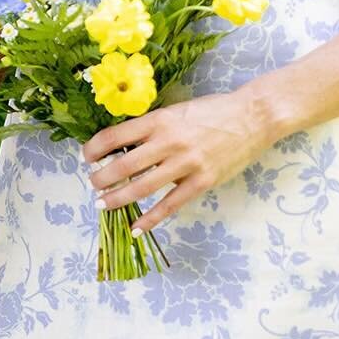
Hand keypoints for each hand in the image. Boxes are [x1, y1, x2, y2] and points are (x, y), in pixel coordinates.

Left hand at [85, 89, 275, 234]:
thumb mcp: (174, 111)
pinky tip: (135, 227)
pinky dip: (150, 218)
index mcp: (157, 120)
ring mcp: (186, 163)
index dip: (94, 149)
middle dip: (101, 178)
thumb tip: (122, 146)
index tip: (86, 157)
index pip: (114, 137)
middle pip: (123, 165)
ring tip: (101, 204)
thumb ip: (151, 128)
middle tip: (91, 184)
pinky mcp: (202, 181)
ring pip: (142, 186)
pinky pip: (170, 204)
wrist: (252, 116)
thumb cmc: (211, 111)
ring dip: (117, 198)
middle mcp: (168, 142)